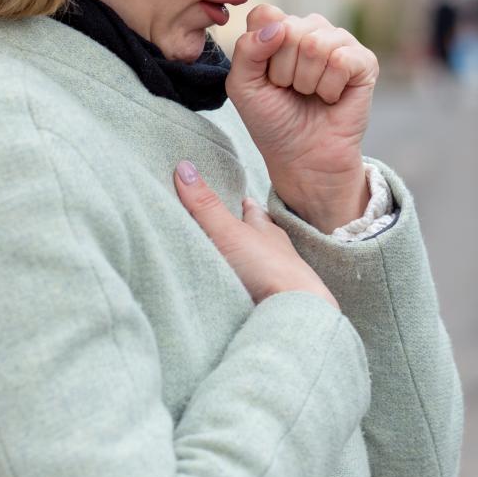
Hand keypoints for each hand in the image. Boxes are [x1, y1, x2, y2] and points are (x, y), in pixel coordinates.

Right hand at [174, 161, 338, 309]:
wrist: (294, 309)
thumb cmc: (267, 266)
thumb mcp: (230, 231)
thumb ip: (206, 205)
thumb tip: (184, 167)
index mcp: (265, 229)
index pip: (251, 211)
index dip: (242, 204)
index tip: (234, 197)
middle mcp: (273, 250)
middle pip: (255, 236)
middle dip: (243, 232)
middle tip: (227, 225)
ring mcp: (273, 277)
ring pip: (256, 263)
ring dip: (244, 261)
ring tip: (229, 258)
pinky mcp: (270, 300)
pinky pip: (254, 289)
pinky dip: (244, 285)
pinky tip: (236, 290)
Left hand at [226, 4, 378, 233]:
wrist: (303, 156)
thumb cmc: (273, 120)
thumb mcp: (243, 85)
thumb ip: (246, 49)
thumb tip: (279, 26)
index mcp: (281, 27)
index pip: (266, 15)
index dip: (261, 51)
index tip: (267, 77)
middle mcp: (312, 28)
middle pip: (289, 30)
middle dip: (284, 71)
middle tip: (291, 90)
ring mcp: (340, 42)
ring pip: (316, 45)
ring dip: (307, 82)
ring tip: (311, 94)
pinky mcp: (365, 61)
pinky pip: (342, 60)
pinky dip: (330, 88)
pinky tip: (331, 97)